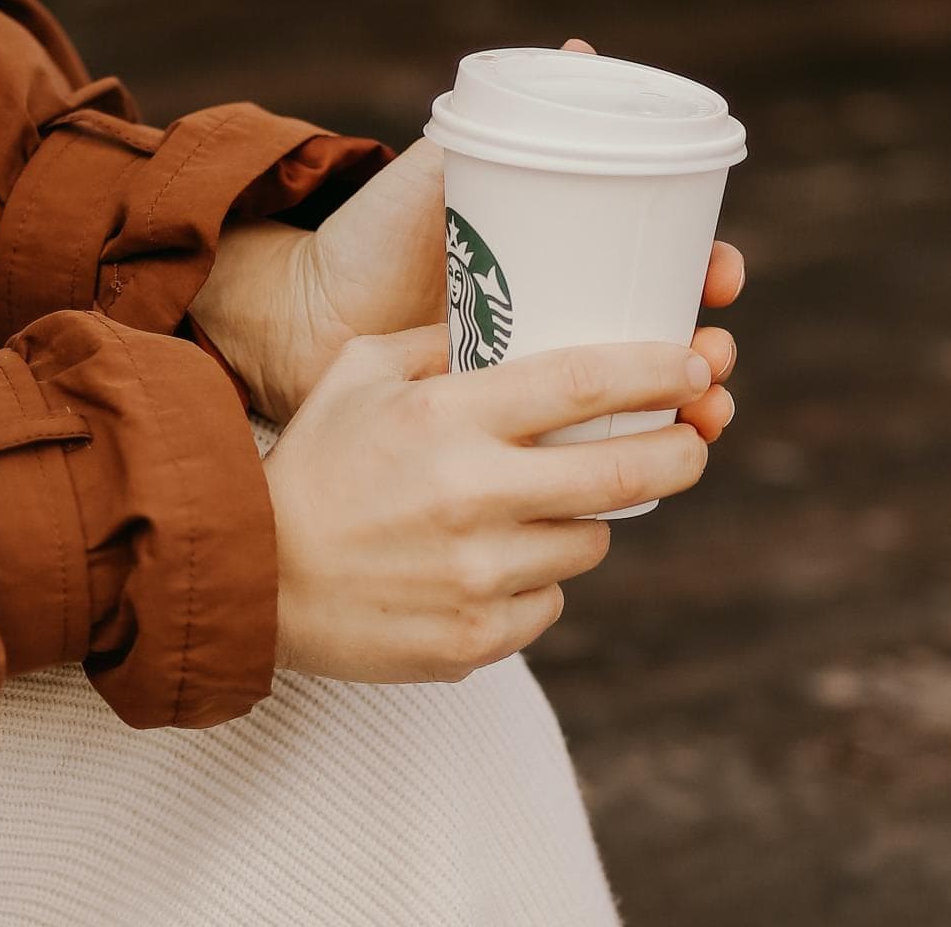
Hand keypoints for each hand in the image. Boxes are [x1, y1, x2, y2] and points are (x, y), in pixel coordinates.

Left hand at [191, 38, 747, 423]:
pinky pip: (590, 454)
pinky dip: (634, 464)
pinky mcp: (514, 439)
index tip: (721, 276)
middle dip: (709, 351)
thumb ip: (505, 123)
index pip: (658, 262)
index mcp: (563, 258)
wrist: (300, 318)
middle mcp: (563, 321)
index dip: (705, 268)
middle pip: (666, 339)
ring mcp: (540, 384)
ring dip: (692, 412)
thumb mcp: (442, 178)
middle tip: (713, 357)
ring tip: (706, 418)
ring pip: (642, 404)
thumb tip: (580, 47)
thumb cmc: (372, 236)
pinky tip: (655, 473)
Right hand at [265, 324, 715, 681]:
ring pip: (591, 542)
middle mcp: (472, 494)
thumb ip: (438, 340)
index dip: (658, 370)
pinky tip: (486, 564)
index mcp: (448, 417)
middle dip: (681, 451)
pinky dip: (535, 581)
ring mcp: (477, 574)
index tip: (698, 363)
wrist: (252, 577)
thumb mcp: (360, 371)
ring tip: (536, 507)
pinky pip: (550, 602)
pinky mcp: (475, 637)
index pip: (584, 383)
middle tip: (691, 439)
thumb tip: (513, 312)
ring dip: (584, 519)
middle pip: (626, 474)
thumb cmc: (314, 462)